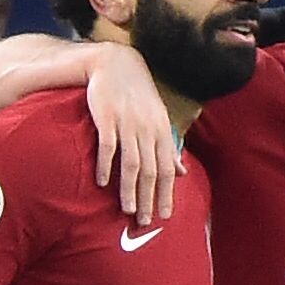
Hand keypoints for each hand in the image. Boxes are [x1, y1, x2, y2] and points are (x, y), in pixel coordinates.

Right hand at [86, 45, 179, 225]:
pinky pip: (108, 146)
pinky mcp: (107, 117)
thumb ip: (169, 147)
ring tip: (128, 210)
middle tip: (145, 221)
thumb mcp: (158, 119)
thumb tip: (182, 173)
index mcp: (161, 131)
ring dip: (130, 188)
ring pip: (132, 163)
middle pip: (151, 171)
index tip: (165, 216)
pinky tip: (103, 182)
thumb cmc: (137, 95)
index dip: (167, 193)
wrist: (115, 63)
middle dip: (149, 198)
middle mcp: (147, 129)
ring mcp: (128, 123)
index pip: (167, 168)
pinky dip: (107, 165)